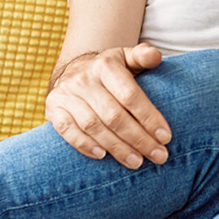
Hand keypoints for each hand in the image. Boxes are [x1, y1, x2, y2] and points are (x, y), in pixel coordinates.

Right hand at [44, 43, 167, 168]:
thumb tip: (155, 56)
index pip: (130, 95)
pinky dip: (84, 145)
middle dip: (138, 139)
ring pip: (93, 126)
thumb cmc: (110, 70)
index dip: (149, 117)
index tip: (165, 137)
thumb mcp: (127, 58)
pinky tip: (102, 156)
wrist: (74, 70)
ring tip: (136, 162)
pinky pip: (67, 130)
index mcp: (106, 66)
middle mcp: (84, 79)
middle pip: (113, 115)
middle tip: (158, 156)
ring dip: (116, 147)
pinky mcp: (53, 108)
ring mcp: (66, 94)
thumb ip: (143, 55)